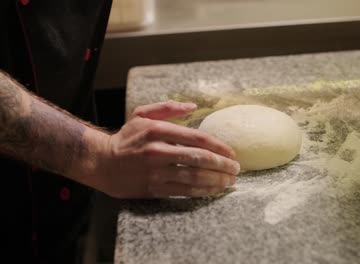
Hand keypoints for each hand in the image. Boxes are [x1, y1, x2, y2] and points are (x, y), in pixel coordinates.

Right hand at [94, 101, 239, 198]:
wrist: (102, 162)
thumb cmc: (126, 138)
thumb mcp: (142, 115)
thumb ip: (168, 108)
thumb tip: (193, 105)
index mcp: (158, 130)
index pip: (197, 138)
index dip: (219, 146)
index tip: (231, 152)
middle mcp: (158, 150)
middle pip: (199, 159)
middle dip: (222, 165)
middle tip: (236, 169)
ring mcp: (155, 171)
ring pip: (194, 177)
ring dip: (216, 180)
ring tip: (230, 181)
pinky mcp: (153, 188)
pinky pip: (183, 190)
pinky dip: (202, 191)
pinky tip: (214, 190)